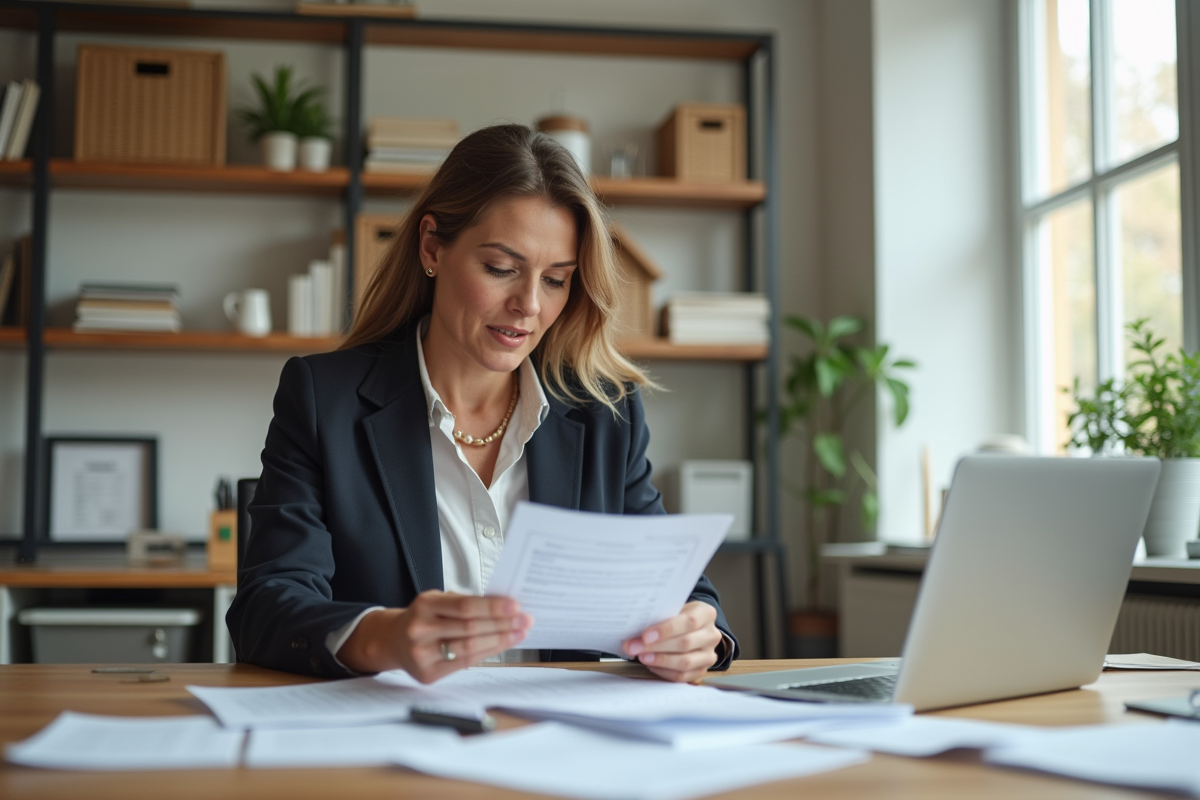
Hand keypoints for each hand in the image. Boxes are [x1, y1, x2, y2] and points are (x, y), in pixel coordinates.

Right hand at [337, 590, 531, 681]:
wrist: (393, 640)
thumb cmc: (424, 618)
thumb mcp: (438, 602)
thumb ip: (466, 603)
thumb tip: (505, 607)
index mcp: (425, 604)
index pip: (465, 606)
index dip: (492, 607)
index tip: (515, 605)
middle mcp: (420, 629)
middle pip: (470, 628)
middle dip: (503, 624)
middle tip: (525, 620)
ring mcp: (421, 654)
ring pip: (469, 647)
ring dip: (500, 640)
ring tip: (519, 633)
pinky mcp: (427, 674)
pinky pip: (464, 663)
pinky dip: (487, 653)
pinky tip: (502, 645)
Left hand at [622, 601, 721, 682]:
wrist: (692, 629)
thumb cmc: (678, 617)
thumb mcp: (673, 609)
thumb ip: (660, 616)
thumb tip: (634, 629)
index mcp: (706, 614)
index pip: (689, 621)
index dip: (667, 629)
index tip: (645, 635)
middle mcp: (711, 635)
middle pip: (685, 643)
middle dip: (656, 646)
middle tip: (634, 647)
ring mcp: (709, 655)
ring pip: (685, 662)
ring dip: (659, 660)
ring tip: (641, 656)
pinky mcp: (702, 671)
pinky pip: (682, 676)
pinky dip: (663, 671)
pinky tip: (650, 665)